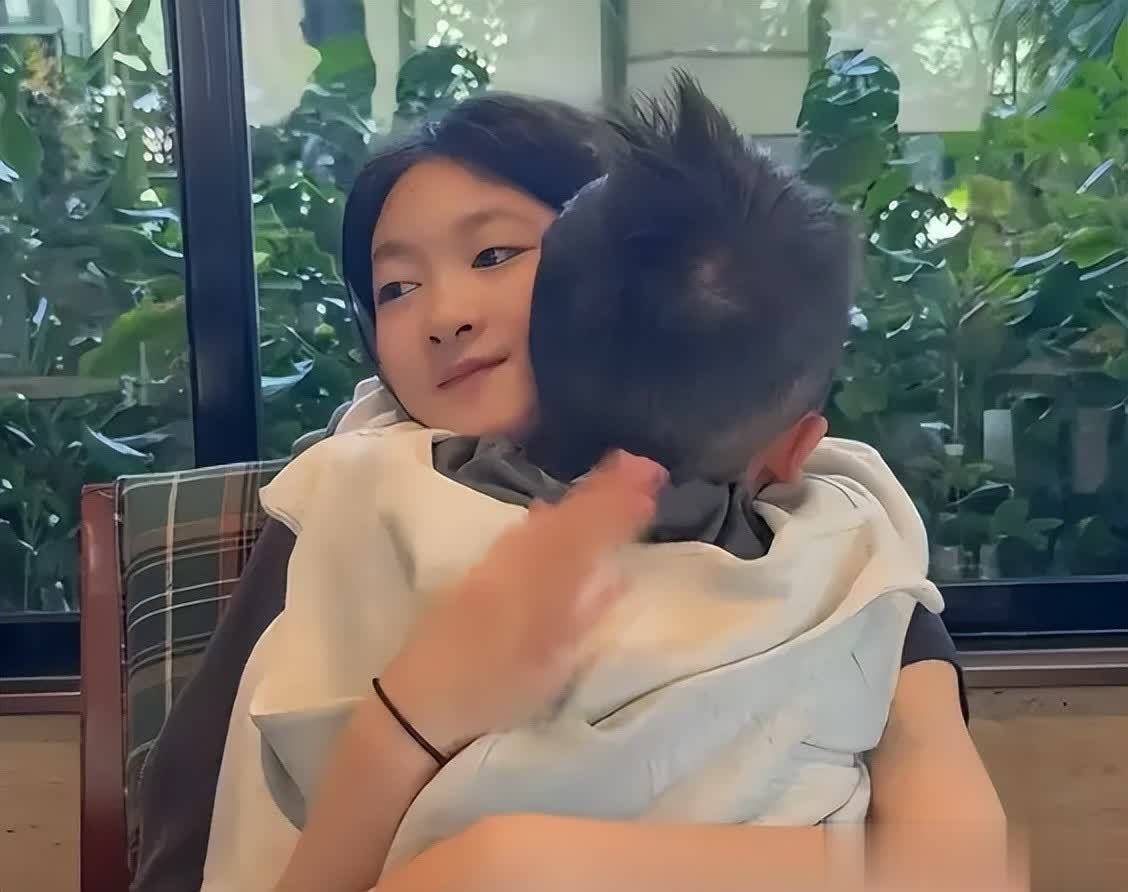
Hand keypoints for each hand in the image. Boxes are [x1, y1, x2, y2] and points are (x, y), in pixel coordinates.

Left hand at [382, 450, 665, 752]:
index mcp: (543, 580)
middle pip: (569, 515)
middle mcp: (519, 559)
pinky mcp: (478, 574)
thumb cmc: (494, 691)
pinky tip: (553, 512)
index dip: (621, 503)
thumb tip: (619, 577)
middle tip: (639, 465)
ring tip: (610, 479)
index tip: (651, 480)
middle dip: (605, 489)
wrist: (421, 701)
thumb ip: (587, 615)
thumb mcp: (553, 664)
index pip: (590, 528)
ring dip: (580, 497)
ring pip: (546, 520)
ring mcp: (495, 563)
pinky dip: (551, 516)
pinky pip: (524, 531)